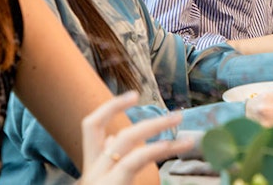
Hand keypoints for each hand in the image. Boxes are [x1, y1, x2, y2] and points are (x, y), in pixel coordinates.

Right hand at [78, 92, 194, 184]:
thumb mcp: (107, 182)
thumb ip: (112, 165)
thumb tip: (115, 138)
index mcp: (91, 172)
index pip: (92, 128)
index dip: (109, 108)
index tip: (132, 96)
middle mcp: (92, 171)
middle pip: (110, 129)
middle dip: (143, 117)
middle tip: (177, 115)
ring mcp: (98, 178)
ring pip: (126, 139)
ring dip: (156, 127)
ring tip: (182, 123)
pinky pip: (136, 160)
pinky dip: (158, 149)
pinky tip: (178, 146)